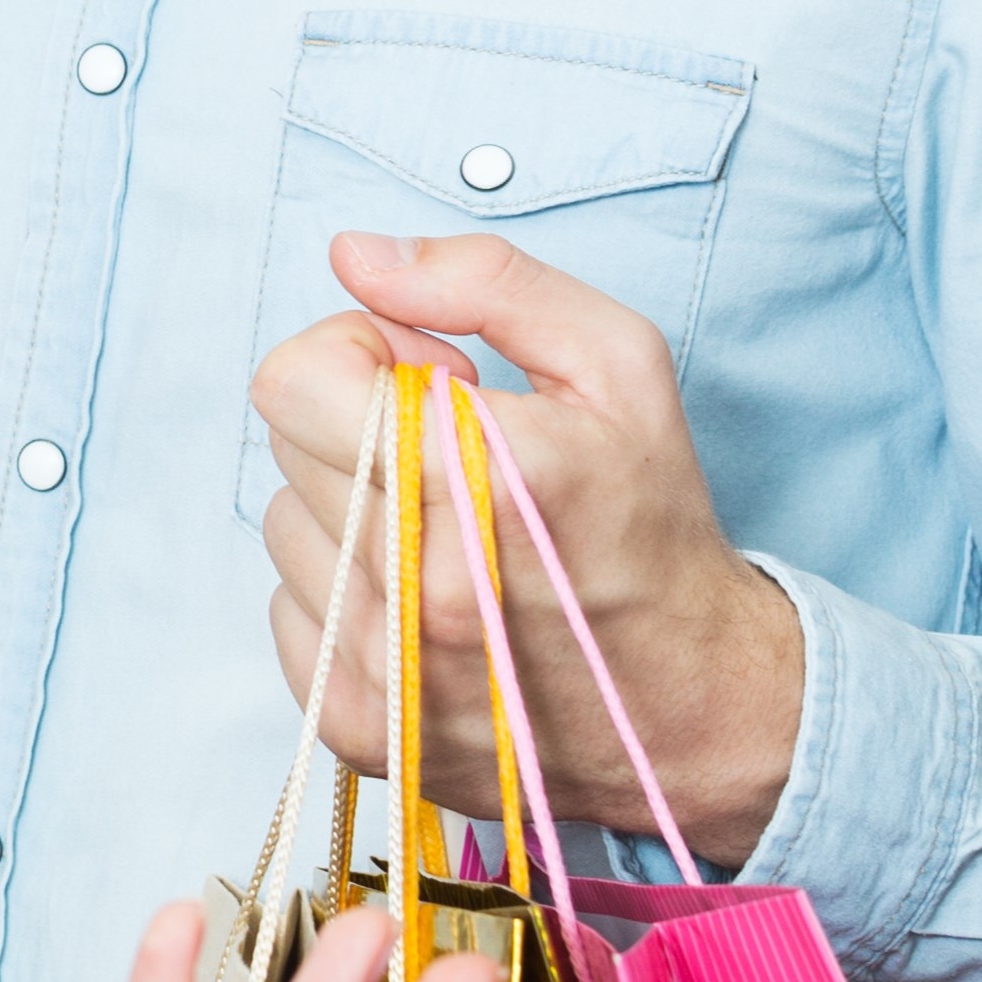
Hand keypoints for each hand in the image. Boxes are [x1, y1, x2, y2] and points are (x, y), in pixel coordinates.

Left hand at [252, 232, 806, 865]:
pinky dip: (346, 590)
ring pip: (285, 527)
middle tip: (454, 456)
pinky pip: (287, 611)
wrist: (695, 702)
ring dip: (351, 510)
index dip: (356, 357)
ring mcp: (386, 669)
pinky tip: (428, 596)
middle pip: (289, 446)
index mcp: (483, 481)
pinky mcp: (358, 726)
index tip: (427, 380)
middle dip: (359, 425)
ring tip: (446, 530)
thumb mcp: (617, 364)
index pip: (294, 383)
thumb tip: (354, 255)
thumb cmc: (652, 522)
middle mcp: (426, 587)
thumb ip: (484, 282)